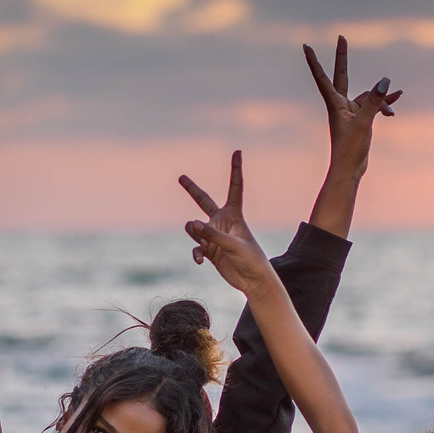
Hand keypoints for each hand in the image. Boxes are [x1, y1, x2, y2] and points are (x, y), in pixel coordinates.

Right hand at [180, 152, 275, 297]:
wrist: (253, 281)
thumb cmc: (251, 259)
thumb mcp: (233, 245)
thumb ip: (212, 234)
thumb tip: (191, 224)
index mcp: (234, 215)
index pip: (235, 187)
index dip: (235, 169)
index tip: (237, 152)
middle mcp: (222, 222)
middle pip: (204, 201)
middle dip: (192, 189)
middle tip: (181, 177)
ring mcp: (214, 236)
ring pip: (194, 227)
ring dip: (196, 234)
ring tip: (205, 245)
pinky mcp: (210, 251)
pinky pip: (196, 247)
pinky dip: (196, 253)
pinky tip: (200, 261)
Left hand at [306, 35, 400, 177]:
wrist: (349, 170)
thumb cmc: (350, 149)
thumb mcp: (364, 123)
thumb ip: (374, 101)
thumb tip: (385, 81)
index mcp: (335, 104)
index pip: (323, 77)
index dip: (315, 62)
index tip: (306, 47)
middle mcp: (340, 105)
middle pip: (342, 76)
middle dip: (343, 58)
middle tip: (341, 38)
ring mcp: (350, 112)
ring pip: (366, 96)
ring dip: (381, 96)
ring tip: (399, 95)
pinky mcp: (359, 121)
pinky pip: (372, 107)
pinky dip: (383, 105)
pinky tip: (395, 108)